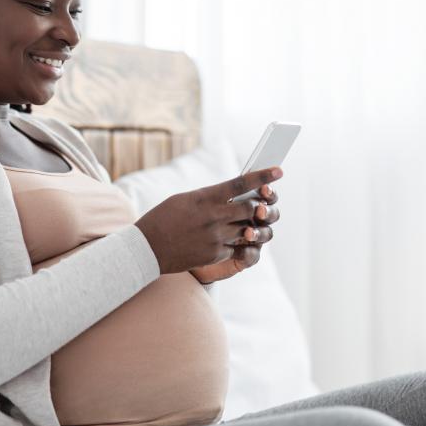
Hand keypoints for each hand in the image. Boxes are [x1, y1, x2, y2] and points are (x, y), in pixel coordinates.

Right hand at [135, 167, 282, 274]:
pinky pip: (236, 247)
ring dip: (249, 225)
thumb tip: (229, 196)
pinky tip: (226, 240)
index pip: (241, 183)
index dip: (263, 177)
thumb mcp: (185, 200)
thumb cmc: (163, 218)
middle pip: (250, 208)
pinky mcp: (215, 254)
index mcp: (205, 197)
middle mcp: (214, 216)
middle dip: (258, 206)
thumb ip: (209, 197)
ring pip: (247, 229)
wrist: (147, 248)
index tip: (279, 171)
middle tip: (261, 204)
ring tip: (244, 223)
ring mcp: (216, 237)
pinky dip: (236, 242)